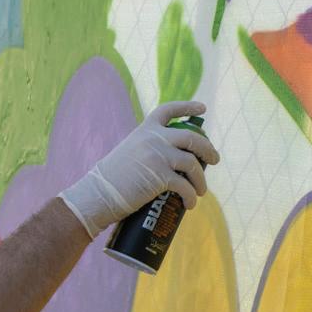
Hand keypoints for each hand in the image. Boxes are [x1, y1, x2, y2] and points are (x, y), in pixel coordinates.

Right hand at [58, 101, 220, 238]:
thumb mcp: (129, 152)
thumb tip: (168, 159)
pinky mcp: (160, 176)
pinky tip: (190, 204)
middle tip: (214, 160)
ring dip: (201, 179)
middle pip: (192, 138)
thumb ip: (146, 148)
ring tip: (201, 191)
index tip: (202, 108)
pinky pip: (185, 186)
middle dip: (207, 149)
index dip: (187, 107)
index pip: (169, 110)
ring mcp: (158, 156)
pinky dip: (191, 196)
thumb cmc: (110, 179)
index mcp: (144, 129)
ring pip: (192, 163)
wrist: (97, 194)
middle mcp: (153, 138)